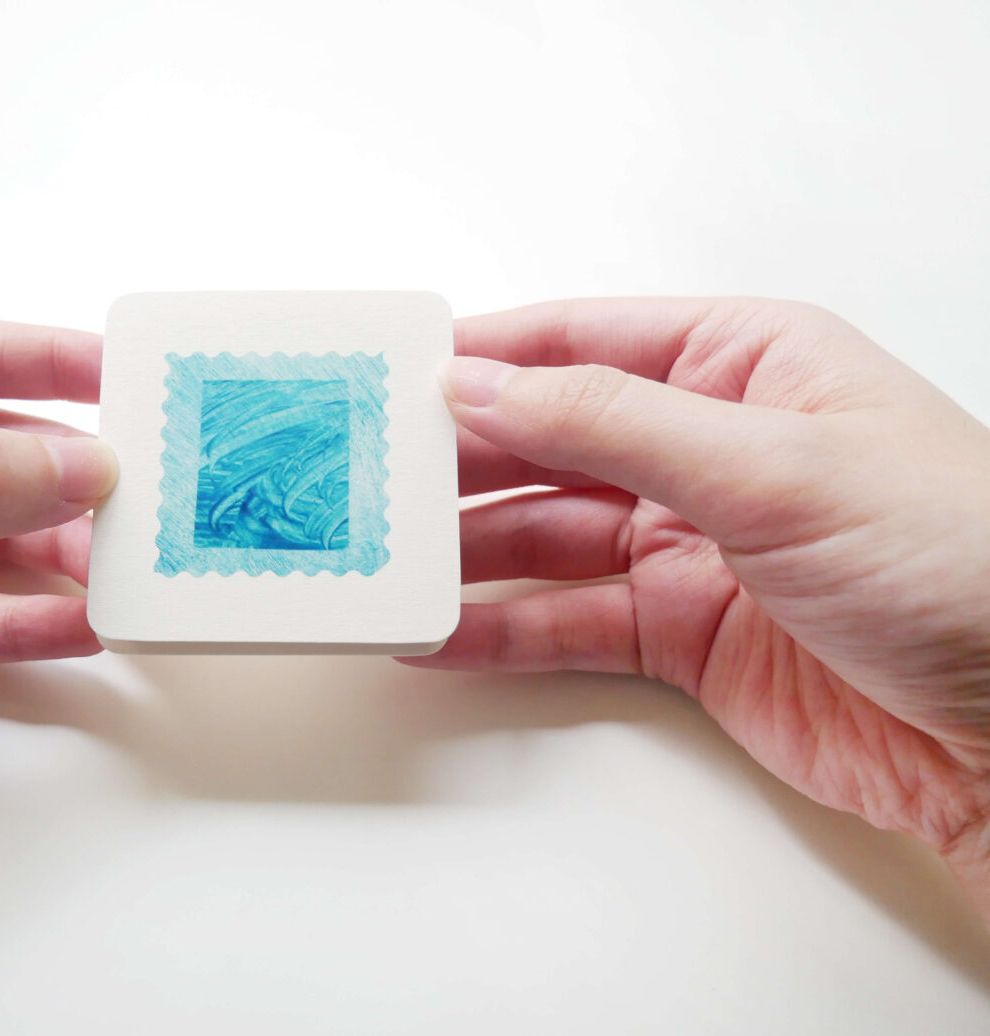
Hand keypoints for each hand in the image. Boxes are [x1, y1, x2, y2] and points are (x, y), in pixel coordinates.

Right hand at [405, 299, 989, 917]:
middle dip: (460, 459)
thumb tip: (486, 386)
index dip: (487, 356)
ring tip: (388, 559)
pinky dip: (501, 631)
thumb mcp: (770, 464)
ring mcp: (690, 543)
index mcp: (743, 364)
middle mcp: (708, 447)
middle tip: (370, 477)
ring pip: (547, 536)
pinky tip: (442, 636)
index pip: (583, 340)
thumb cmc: (956, 559)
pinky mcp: (682, 632)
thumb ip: (612, 422)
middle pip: (550, 440)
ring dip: (467, 550)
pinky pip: (568, 622)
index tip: (396, 374)